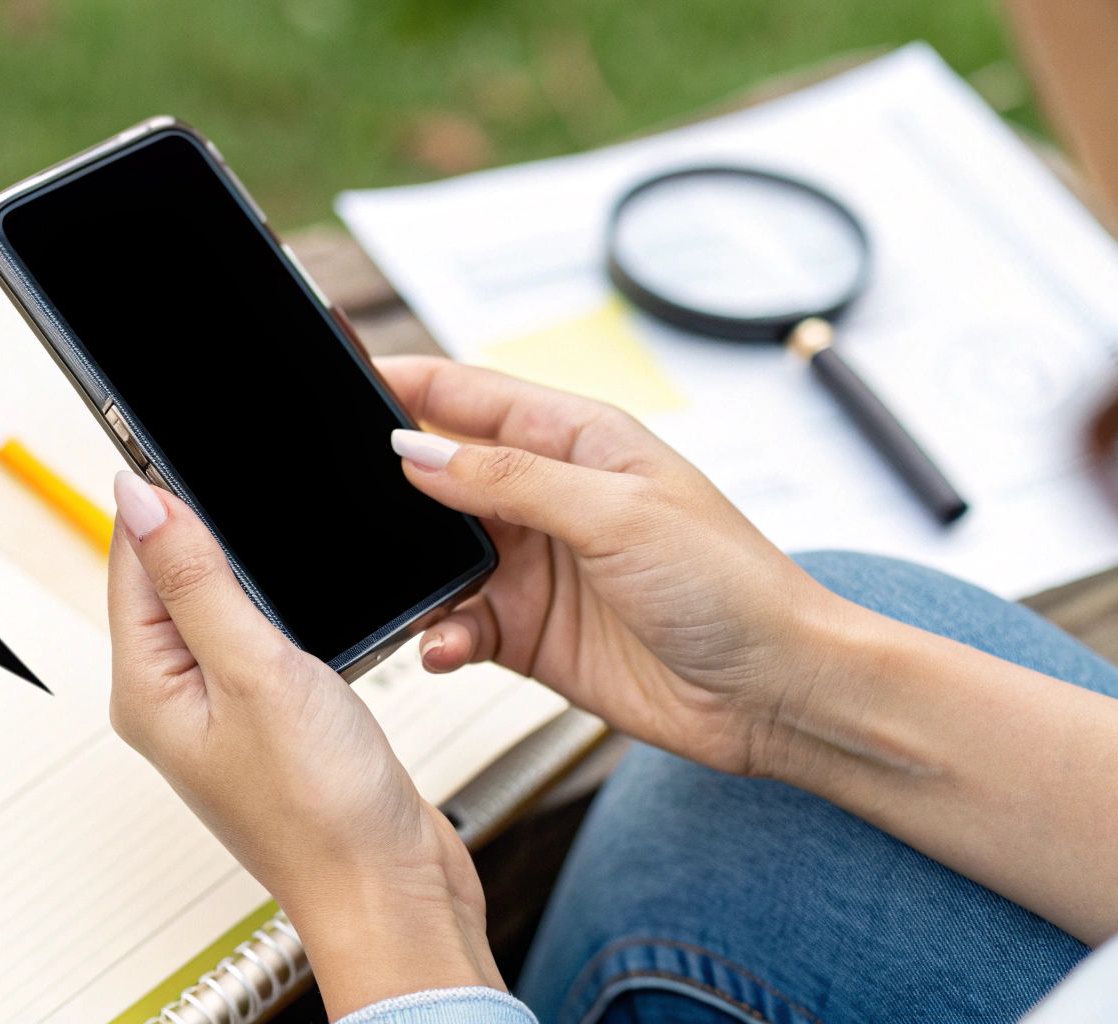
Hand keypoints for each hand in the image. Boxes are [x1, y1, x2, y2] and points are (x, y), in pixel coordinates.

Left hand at [105, 470, 503, 1014]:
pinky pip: (261, 638)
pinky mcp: (273, 719)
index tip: (173, 434)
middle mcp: (175, 698)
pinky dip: (282, 605)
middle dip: (200, 521)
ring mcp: (224, 710)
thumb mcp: (255, 670)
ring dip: (247, 563)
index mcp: (147, 688)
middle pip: (170, 577)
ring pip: (222, 604)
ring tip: (275, 519)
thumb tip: (138, 498)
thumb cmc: (322, 812)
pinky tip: (311, 591)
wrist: (391, 889)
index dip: (153, 492)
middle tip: (234, 465)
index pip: (130, 559)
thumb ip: (197, 580)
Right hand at [379, 356, 848, 776]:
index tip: (339, 380)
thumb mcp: (617, 513)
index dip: (405, 384)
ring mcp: (538, 566)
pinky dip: (440, 635)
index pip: (471, 395)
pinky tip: (443, 645)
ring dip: (419, 576)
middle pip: (443, 475)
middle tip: (347, 509)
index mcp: (579, 441)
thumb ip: (510, 480)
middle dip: (395, 492)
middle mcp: (551, 498)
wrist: (778, 694)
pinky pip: (458, 624)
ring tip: (413, 592)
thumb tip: (417, 452)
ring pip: (441, 556)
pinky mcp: (530, 633)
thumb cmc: (733, 586)